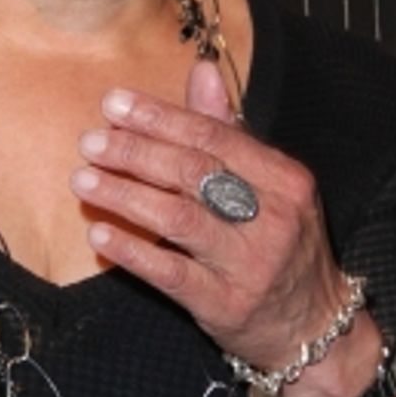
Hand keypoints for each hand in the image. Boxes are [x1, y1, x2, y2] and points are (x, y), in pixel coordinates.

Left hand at [69, 58, 346, 370]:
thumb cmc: (279, 241)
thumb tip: (202, 69)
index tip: (112, 104)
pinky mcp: (226, 305)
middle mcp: (273, 218)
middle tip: (90, 142)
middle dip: (135, 153)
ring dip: (124, 196)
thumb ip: (228, 128)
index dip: (159, 118)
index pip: (213, 136)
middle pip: (193, 173)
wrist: (312, 328)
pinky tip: (99, 234)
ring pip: (179, 220)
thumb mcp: (270, 184)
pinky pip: (171, 274)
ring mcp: (251, 264)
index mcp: (284, 178)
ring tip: (83, 180)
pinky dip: (132, 251)